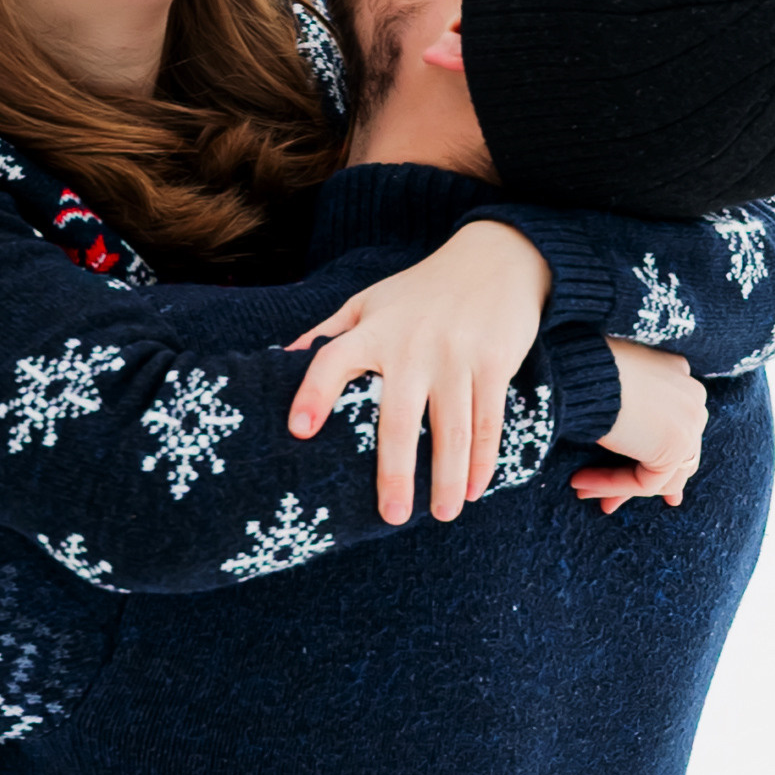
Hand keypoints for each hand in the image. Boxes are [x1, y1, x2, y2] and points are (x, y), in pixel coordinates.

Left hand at [286, 221, 551, 524]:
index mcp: (373, 330)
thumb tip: (278, 361)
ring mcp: (456, 355)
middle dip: (396, 472)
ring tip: (443, 515)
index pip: (333, 360)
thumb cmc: (421, 291)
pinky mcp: (494, 362)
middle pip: (398, 419)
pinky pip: (488, 420)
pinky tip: (476, 487)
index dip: (313, 393)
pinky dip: (484, 459)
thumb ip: (328, 333)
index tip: (298, 431)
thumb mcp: (369, 302)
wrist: (496, 258)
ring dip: (449, 477)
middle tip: (392, 516)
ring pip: (452, 429)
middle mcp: (412, 344)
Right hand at [571, 340, 707, 514]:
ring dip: (620, 487)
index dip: (651, 454)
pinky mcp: (676, 448)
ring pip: (661, 474)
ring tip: (583, 491)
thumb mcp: (613, 381)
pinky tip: (581, 483)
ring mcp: (690, 423)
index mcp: (680, 377)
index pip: (673, 426)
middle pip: (674, 455)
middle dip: (640, 479)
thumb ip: (629, 408)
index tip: (629, 475)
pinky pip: (644, 482)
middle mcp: (694, 398)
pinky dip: (611, 486)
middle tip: (608, 501)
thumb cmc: (586, 366)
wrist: (586, 369)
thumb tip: (627, 442)